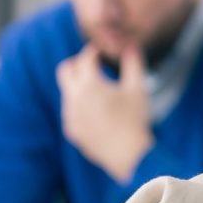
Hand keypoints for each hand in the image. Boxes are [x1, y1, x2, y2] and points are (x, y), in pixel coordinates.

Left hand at [57, 44, 153, 182]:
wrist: (129, 155)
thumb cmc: (136, 119)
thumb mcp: (138, 88)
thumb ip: (133, 63)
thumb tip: (130, 46)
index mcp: (89, 85)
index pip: (85, 59)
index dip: (93, 52)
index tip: (100, 52)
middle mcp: (74, 99)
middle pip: (64, 70)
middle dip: (76, 64)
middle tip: (91, 65)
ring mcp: (70, 116)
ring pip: (67, 92)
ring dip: (79, 86)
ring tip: (99, 90)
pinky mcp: (71, 130)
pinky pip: (70, 111)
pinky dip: (79, 105)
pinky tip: (96, 110)